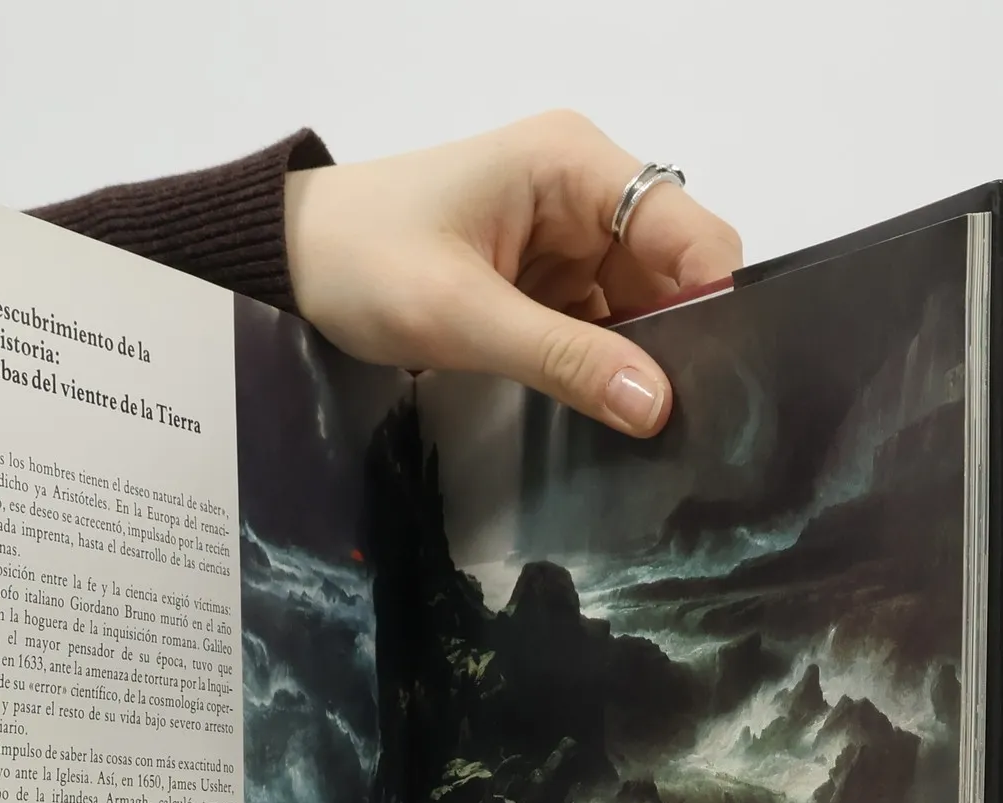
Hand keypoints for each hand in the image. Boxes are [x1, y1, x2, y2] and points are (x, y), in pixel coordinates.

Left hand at [286, 110, 742, 436]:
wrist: (285, 262)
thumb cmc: (362, 263)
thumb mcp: (461, 317)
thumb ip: (564, 361)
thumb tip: (657, 406)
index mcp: (574, 167)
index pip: (689, 231)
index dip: (711, 303)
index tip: (717, 385)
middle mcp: (584, 194)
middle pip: (671, 275)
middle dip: (679, 344)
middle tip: (686, 429)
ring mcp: (565, 242)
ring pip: (638, 312)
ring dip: (638, 367)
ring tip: (649, 435)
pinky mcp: (542, 284)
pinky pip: (597, 331)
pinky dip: (601, 371)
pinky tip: (606, 418)